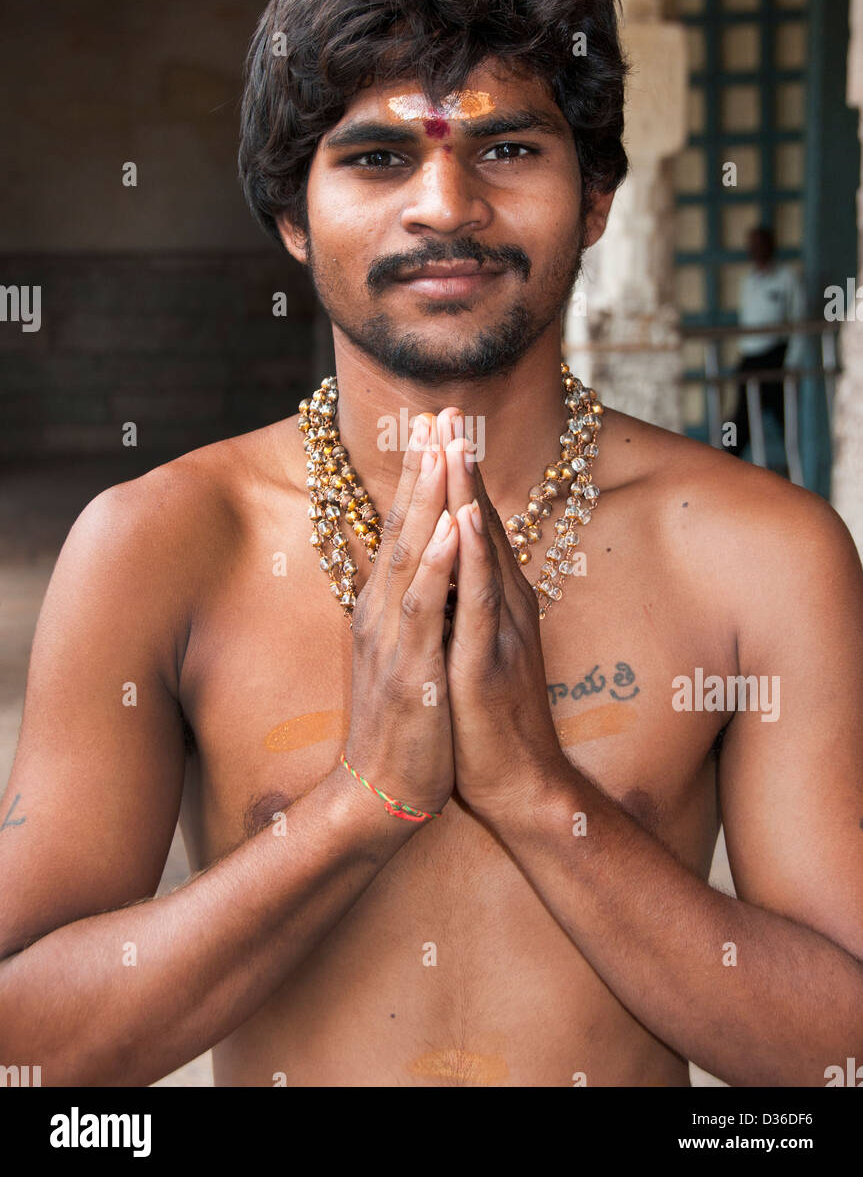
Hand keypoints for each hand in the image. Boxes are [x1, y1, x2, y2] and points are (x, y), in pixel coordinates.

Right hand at [345, 413, 456, 818]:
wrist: (381, 793)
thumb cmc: (401, 722)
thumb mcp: (400, 652)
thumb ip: (404, 606)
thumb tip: (414, 565)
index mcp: (385, 606)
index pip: (402, 527)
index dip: (418, 474)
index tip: (433, 424)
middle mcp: (382, 612)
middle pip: (403, 526)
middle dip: (423, 466)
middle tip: (437, 410)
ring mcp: (392, 640)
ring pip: (409, 556)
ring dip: (428, 499)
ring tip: (442, 448)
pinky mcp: (409, 673)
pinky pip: (423, 611)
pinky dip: (436, 565)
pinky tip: (449, 529)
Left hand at [440, 418, 569, 820]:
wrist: (521, 785)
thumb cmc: (491, 720)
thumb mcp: (475, 649)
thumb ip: (468, 606)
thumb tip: (447, 569)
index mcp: (497, 601)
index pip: (474, 526)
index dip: (457, 475)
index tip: (438, 426)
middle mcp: (506, 606)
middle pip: (481, 523)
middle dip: (462, 465)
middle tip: (447, 408)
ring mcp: (501, 631)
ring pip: (484, 550)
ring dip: (469, 493)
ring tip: (456, 442)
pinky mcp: (489, 663)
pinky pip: (481, 601)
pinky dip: (473, 557)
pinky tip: (465, 520)